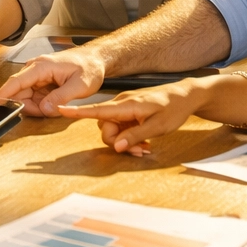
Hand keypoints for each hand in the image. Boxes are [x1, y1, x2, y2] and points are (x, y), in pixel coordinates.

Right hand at [0, 47, 106, 115]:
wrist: (95, 60)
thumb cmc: (89, 67)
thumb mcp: (80, 85)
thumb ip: (61, 98)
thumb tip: (44, 109)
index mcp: (41, 66)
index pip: (16, 82)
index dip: (2, 94)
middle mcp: (35, 70)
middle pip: (19, 93)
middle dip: (30, 107)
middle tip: (48, 111)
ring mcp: (37, 77)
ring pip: (26, 98)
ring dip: (38, 107)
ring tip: (57, 104)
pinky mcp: (40, 83)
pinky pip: (34, 99)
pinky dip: (42, 106)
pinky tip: (55, 103)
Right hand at [57, 80, 209, 154]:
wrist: (186, 96)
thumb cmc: (174, 108)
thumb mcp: (158, 126)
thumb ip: (135, 136)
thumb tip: (116, 146)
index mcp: (126, 105)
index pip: (96, 110)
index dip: (77, 112)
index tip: (60, 109)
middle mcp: (122, 105)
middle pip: (105, 128)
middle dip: (118, 143)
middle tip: (140, 151)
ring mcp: (125, 109)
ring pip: (114, 130)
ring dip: (126, 142)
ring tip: (145, 146)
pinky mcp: (130, 113)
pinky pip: (122, 128)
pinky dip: (131, 137)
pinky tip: (145, 142)